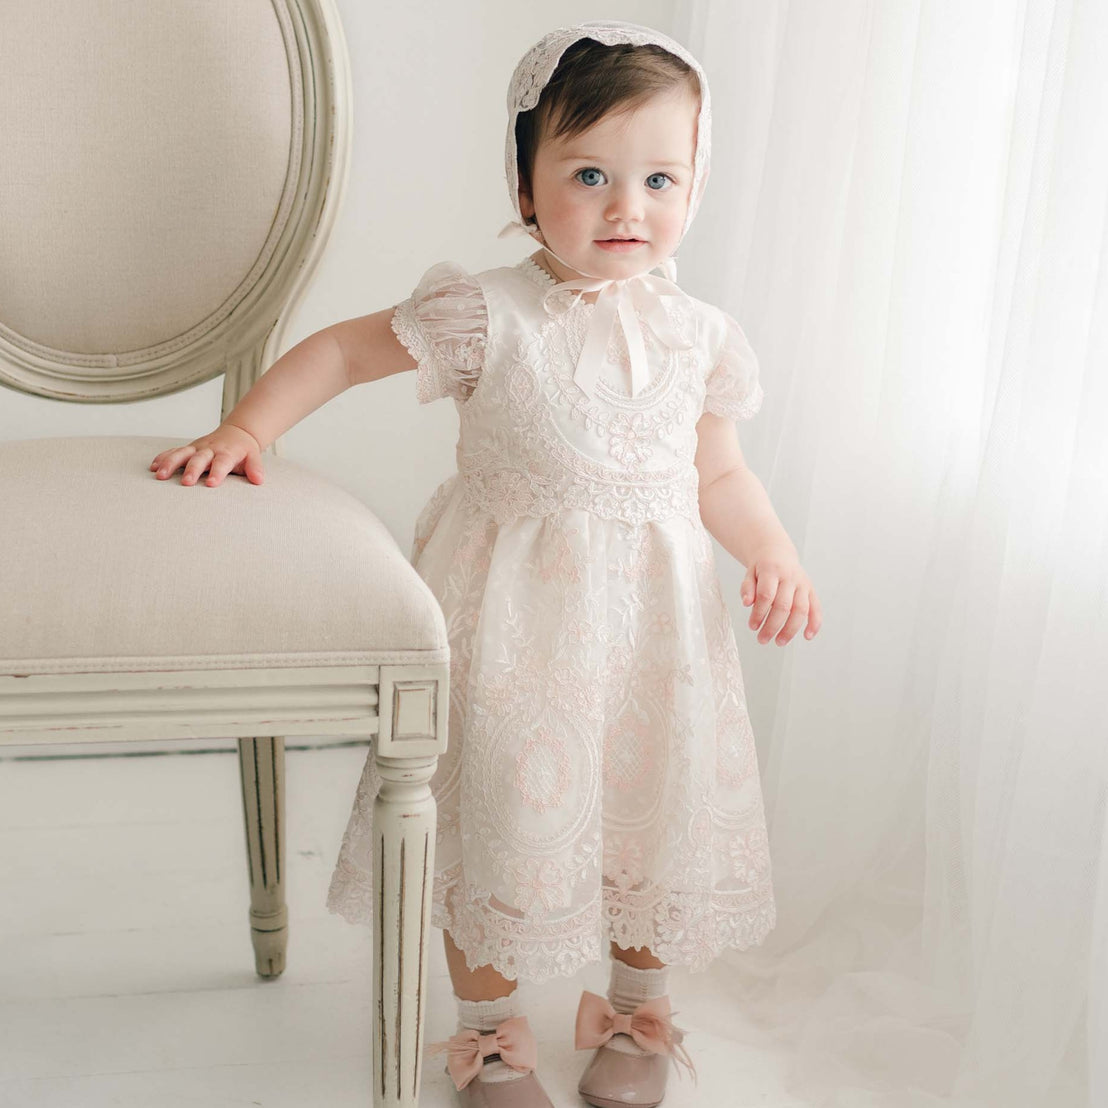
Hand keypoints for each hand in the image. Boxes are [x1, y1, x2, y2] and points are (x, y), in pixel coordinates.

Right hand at [149, 422, 264, 486]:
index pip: (222, 463)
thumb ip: (255, 468)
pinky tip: (153, 467)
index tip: (212, 484)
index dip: (217, 472)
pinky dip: (163, 458)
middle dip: (192, 470)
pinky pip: (174, 451)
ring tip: (160, 475)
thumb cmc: (244, 450)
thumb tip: (259, 480)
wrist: (236, 433)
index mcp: (227, 452)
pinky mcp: (189, 448)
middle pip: (199, 459)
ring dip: (170, 463)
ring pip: (181, 453)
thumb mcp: (254, 457)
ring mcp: (197, 448)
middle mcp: (210, 449)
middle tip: (186, 483)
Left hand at [740, 546, 821, 644]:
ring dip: (791, 629)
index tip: (752, 626)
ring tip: (779, 642)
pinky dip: (815, 623)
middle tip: (762, 639)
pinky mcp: (811, 589)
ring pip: (800, 609)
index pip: (766, 595)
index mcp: (772, 570)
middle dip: (772, 626)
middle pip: (783, 606)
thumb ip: (747, 588)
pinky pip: (816, 607)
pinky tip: (807, 636)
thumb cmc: (762, 566)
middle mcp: (790, 577)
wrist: (777, 552)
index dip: (759, 613)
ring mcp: (802, 583)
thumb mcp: (749, 573)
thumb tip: (747, 603)